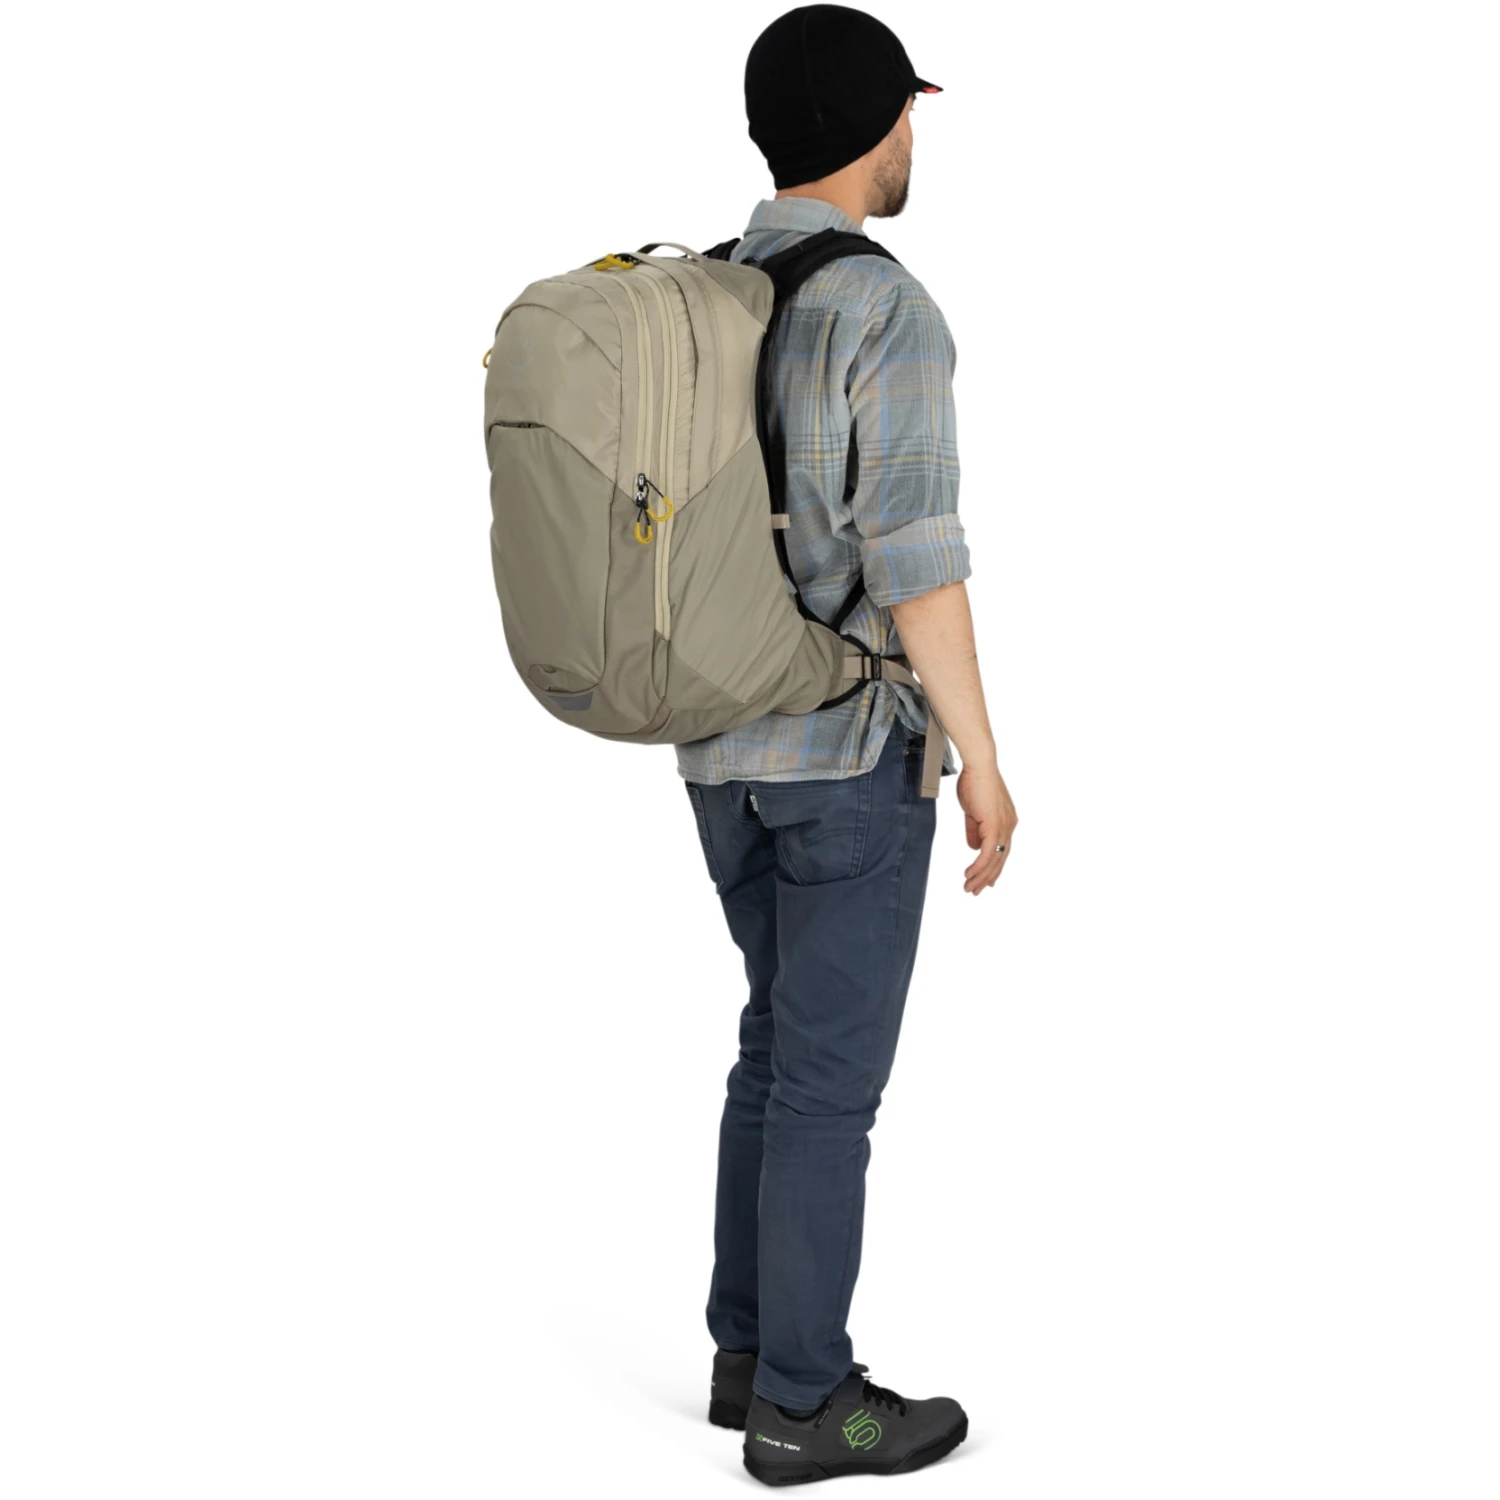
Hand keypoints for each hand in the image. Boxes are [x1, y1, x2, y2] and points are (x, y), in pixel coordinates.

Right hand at [957, 760, 1016, 894]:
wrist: (979, 766)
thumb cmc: (975, 781)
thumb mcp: (973, 811)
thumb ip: (974, 830)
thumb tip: (973, 848)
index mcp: (1006, 821)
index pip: (1001, 849)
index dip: (993, 867)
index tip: (985, 880)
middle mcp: (1009, 826)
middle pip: (1000, 858)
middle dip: (987, 877)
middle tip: (976, 890)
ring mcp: (1004, 827)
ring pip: (994, 860)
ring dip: (980, 876)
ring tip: (969, 887)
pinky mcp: (994, 826)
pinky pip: (987, 853)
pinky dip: (979, 867)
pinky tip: (969, 875)